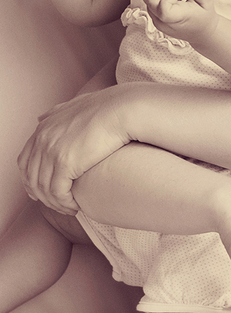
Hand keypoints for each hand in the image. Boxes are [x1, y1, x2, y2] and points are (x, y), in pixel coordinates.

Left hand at [17, 85, 131, 213]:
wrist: (122, 110)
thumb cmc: (108, 108)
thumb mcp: (75, 105)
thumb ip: (57, 113)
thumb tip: (42, 118)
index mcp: (44, 127)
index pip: (25, 161)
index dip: (31, 180)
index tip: (43, 192)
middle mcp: (42, 138)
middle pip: (31, 177)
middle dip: (42, 195)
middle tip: (58, 204)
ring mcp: (51, 150)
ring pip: (43, 189)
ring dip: (55, 203)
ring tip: (70, 208)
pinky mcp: (64, 163)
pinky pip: (57, 192)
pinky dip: (64, 203)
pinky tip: (76, 206)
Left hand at [140, 0, 218, 45]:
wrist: (201, 34)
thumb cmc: (204, 17)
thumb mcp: (207, 1)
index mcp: (178, 18)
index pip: (163, 8)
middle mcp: (164, 23)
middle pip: (148, 1)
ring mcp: (158, 23)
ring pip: (146, 2)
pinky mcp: (155, 22)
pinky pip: (149, 6)